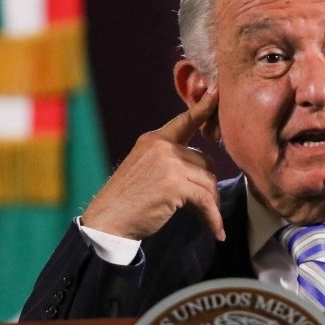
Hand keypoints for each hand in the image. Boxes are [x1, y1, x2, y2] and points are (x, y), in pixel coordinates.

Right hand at [81, 89, 223, 240]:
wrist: (108, 220)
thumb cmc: (126, 200)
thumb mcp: (144, 168)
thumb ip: (168, 160)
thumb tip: (202, 167)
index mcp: (154, 140)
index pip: (184, 121)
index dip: (203, 108)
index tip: (216, 92)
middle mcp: (162, 147)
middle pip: (205, 161)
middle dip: (207, 185)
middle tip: (206, 206)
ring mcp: (169, 164)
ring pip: (208, 182)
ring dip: (211, 204)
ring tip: (209, 220)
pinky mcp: (175, 185)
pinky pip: (206, 201)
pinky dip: (213, 218)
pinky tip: (217, 232)